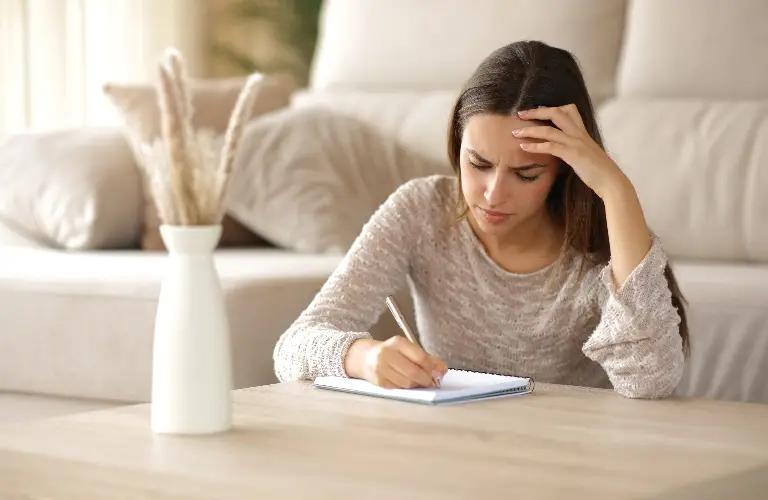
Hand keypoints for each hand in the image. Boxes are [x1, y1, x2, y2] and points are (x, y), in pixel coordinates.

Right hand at [344, 337, 447, 388]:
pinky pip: (399, 388)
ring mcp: (381, 368)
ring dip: (416, 385)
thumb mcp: (408, 349)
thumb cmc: (391, 353)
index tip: (437, 373)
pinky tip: (407, 383)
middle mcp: (387, 353)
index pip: (420, 357)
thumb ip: (427, 358)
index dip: (432, 368)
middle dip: (425, 379)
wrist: (365, 357)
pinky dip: (406, 388)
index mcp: (398, 342)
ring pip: (407, 382)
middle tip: (430, 381)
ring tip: (418, 382)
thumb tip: (442, 369)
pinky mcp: (378, 381)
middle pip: (413, 371)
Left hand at [513, 104, 627, 199]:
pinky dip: (535, 146)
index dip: (552, 107)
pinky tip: (523, 147)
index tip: (537, 109)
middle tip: (520, 114)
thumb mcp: (586, 155)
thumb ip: (575, 149)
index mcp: (583, 132)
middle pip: (556, 112)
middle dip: (536, 111)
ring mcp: (576, 143)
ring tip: (515, 132)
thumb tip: (564, 150)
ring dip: (530, 130)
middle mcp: (579, 133)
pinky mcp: (573, 154)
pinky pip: (550, 146)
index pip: (569, 109)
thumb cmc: (599, 172)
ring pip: (549, 130)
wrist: (611, 182)